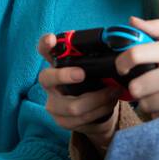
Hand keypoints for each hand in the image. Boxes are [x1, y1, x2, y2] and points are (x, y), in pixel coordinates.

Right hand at [36, 33, 119, 153]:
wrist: (95, 113)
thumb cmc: (94, 84)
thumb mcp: (93, 70)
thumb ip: (95, 60)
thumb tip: (113, 47)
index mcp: (56, 65)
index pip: (44, 50)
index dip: (45, 44)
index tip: (52, 38)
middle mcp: (49, 83)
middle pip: (47, 78)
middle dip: (64, 76)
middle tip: (81, 74)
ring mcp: (53, 104)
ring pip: (72, 105)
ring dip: (97, 99)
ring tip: (113, 92)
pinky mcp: (62, 121)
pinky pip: (82, 119)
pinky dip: (99, 111)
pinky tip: (109, 104)